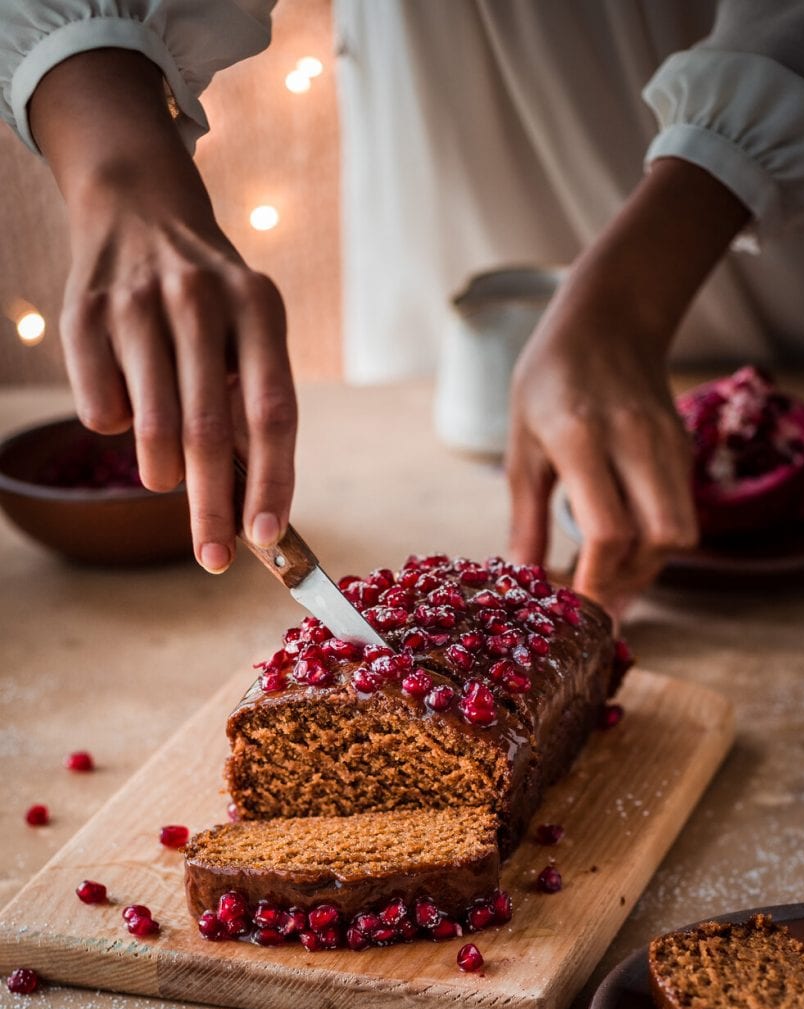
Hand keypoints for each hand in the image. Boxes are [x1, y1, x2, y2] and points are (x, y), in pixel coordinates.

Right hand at [29, 50, 295, 572]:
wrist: (139, 206)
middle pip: (209, 432)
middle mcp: (200, 301)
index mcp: (259, 307)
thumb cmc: (210, 296)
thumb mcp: (251, 328)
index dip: (272, 481)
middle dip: (212, 509)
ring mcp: (136, 305)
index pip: (273, 413)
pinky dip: (118, 427)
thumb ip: (253, 401)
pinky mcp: (82, 316)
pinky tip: (129, 392)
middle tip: (215, 559)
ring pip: (151, 430)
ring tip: (168, 470)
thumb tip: (253, 499)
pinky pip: (101, 411)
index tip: (268, 538)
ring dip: (163, 472)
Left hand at [507, 297, 696, 617]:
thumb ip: (525, 517)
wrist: (607, 322)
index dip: (595, 580)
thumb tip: (524, 578)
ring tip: (606, 576)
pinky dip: (655, 540)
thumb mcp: (521, 445)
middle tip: (595, 599)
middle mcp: (635, 441)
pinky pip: (682, 510)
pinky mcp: (684, 447)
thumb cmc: (549, 379)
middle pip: (661, 539)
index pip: (608, 531)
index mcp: (582, 438)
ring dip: (646, 565)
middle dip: (630, 581)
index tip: (573, 606)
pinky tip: (622, 544)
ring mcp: (668, 444)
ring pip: (680, 530)